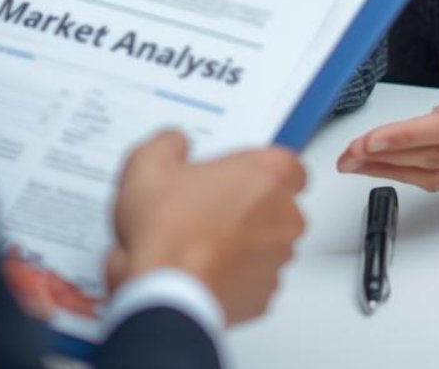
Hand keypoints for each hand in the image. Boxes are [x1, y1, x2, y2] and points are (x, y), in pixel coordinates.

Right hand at [106, 130, 306, 325]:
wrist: (163, 295)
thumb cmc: (167, 233)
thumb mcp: (149, 164)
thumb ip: (170, 142)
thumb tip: (176, 144)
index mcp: (268, 175)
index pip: (289, 166)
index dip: (261, 170)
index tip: (236, 174)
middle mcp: (284, 217)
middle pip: (279, 205)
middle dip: (251, 207)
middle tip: (210, 207)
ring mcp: (277, 260)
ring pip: (267, 245)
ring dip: (243, 243)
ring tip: (200, 242)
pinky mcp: (264, 296)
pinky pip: (254, 279)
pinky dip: (235, 275)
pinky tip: (204, 269)